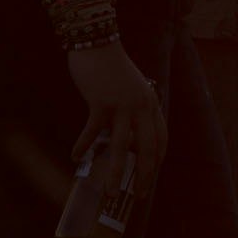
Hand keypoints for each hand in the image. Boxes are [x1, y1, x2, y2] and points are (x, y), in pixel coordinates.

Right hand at [67, 39, 165, 185]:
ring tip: (109, 192)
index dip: (157, 161)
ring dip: (114, 173)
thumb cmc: (112, 66)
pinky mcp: (101, 102)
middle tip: (138, 195)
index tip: (151, 178)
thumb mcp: (132, 88)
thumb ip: (134, 109)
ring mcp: (122, 105)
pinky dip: (83, 145)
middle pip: (148, 149)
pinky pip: (93, 131)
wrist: (98, 42)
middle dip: (144, 176)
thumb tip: (128, 135)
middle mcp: (141, 107)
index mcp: (150, 104)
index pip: (161, 139)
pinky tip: (76, 157)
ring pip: (121, 147)